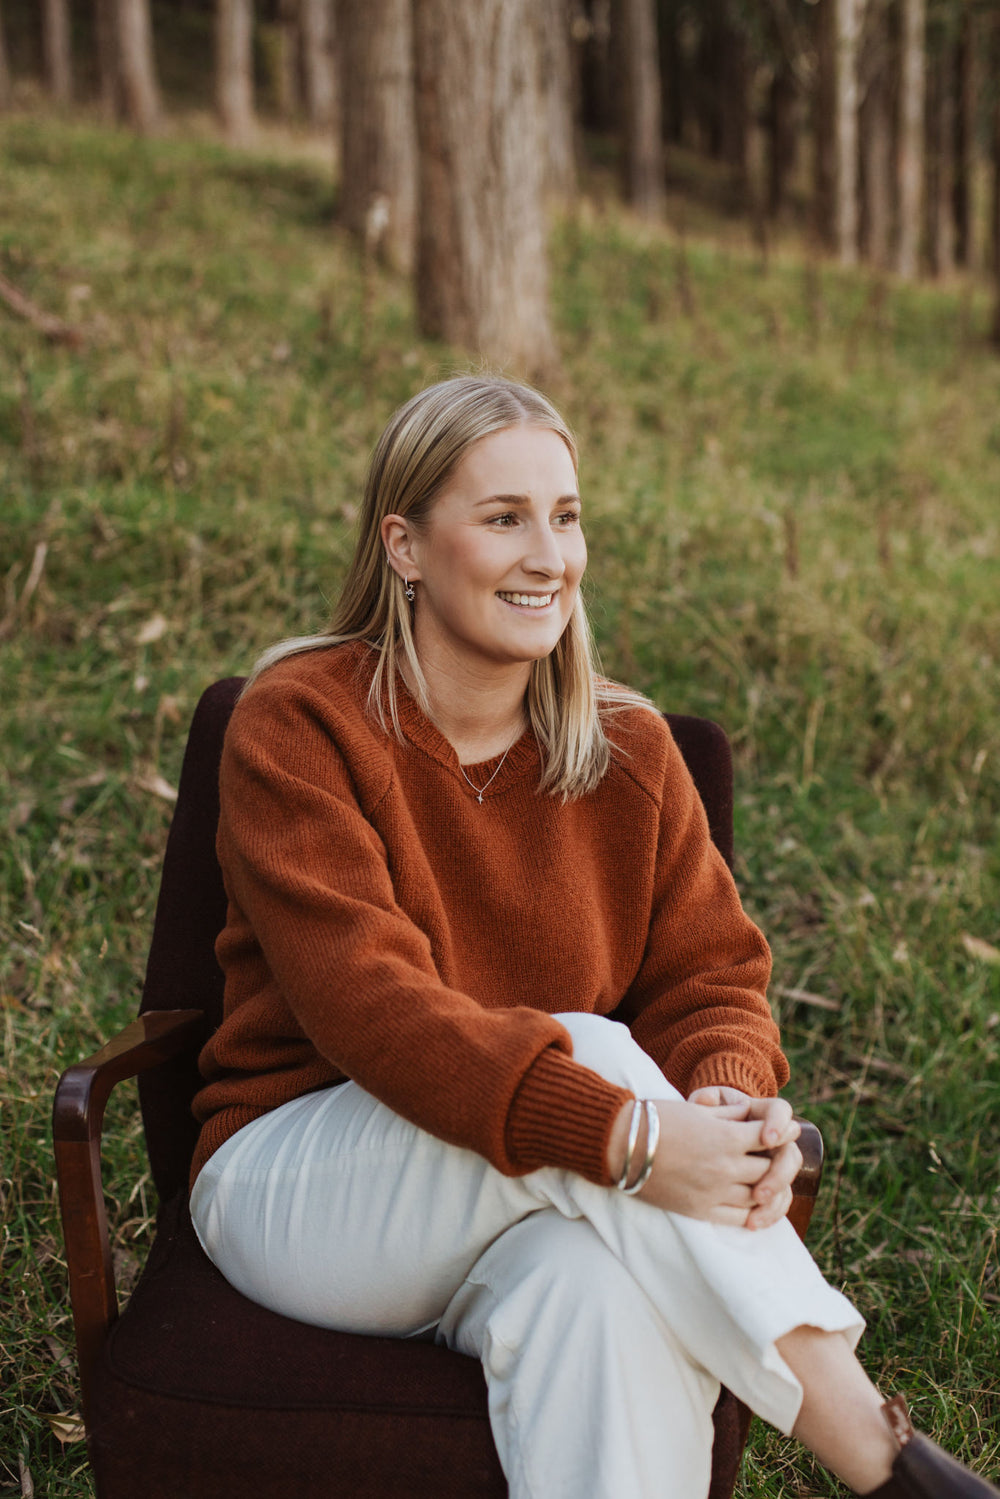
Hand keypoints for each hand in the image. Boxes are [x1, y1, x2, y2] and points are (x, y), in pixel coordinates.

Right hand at [607, 1095, 798, 1226]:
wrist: (621, 1144)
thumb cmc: (659, 1119)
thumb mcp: (700, 1110)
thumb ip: (734, 1115)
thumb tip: (762, 1117)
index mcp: (727, 1138)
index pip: (770, 1138)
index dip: (782, 1132)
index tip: (786, 1131)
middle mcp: (725, 1167)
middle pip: (769, 1170)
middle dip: (776, 1162)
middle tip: (775, 1157)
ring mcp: (714, 1192)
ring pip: (758, 1197)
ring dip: (766, 1189)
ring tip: (766, 1182)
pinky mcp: (700, 1211)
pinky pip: (738, 1217)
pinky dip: (750, 1212)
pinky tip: (751, 1205)